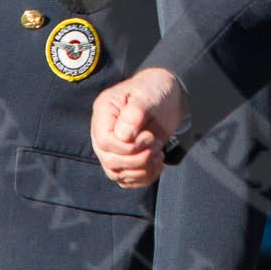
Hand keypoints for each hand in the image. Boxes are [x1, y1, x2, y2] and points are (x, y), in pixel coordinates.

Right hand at [92, 68, 187, 186]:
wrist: (167, 96)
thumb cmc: (155, 90)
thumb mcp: (147, 95)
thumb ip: (135, 113)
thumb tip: (123, 137)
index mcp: (104, 113)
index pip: (104, 142)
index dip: (128, 147)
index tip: (149, 136)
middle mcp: (103, 132)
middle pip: (110, 161)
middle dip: (138, 159)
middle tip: (156, 144)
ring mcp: (113, 148)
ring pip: (117, 174)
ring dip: (142, 170)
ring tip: (159, 154)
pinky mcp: (125, 158)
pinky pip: (127, 179)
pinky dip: (145, 177)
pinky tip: (158, 164)